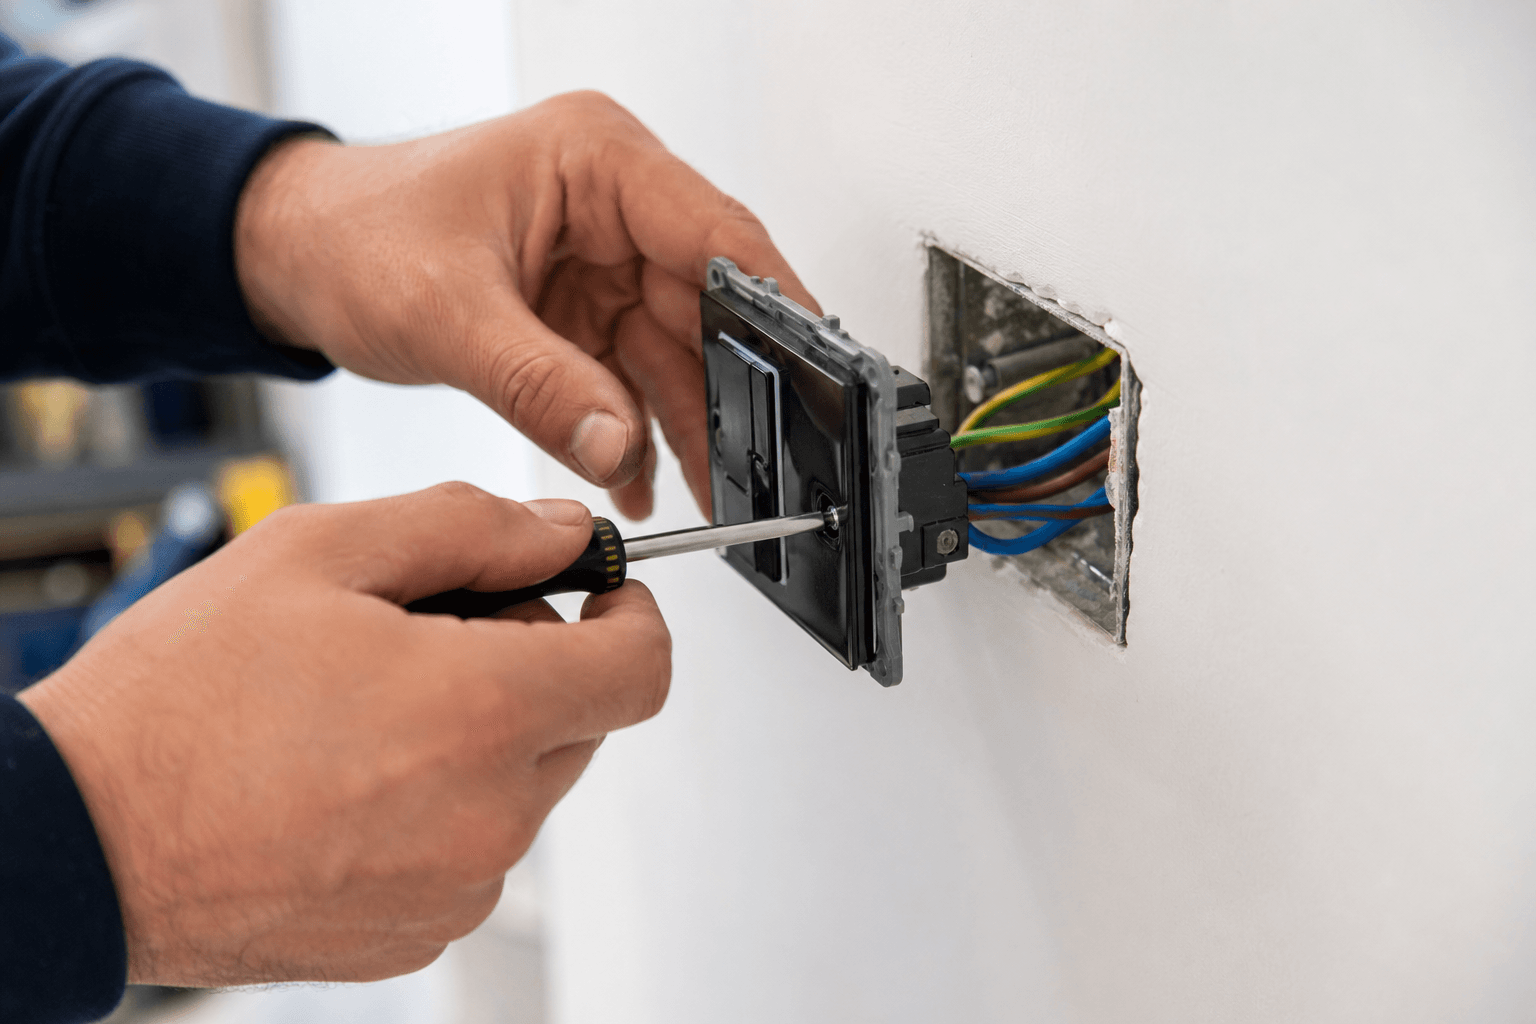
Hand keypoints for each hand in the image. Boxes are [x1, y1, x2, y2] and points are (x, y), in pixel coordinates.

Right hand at [17, 484, 669, 985]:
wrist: (78, 839)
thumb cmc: (178, 702)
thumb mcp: (320, 552)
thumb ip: (470, 528)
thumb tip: (558, 530)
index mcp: (484, 714)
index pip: (644, 667)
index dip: (631, 616)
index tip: (600, 597)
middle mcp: (488, 817)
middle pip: (582, 721)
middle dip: (532, 665)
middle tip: (427, 636)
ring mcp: (454, 890)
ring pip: (526, 785)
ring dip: (481, 736)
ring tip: (365, 710)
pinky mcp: (414, 935)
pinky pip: (472, 851)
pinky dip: (440, 804)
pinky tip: (348, 776)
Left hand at [234, 91, 817, 519]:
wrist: (293, 257)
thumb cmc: (353, 235)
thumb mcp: (445, 313)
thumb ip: (538, 386)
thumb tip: (616, 447)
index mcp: (594, 160)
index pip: (717, 232)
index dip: (776, 306)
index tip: (819, 371)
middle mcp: (611, 205)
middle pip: (708, 305)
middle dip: (729, 390)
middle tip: (753, 462)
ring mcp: (602, 261)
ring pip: (677, 353)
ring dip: (684, 425)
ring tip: (703, 492)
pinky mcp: (583, 312)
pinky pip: (633, 379)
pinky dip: (635, 431)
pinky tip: (636, 478)